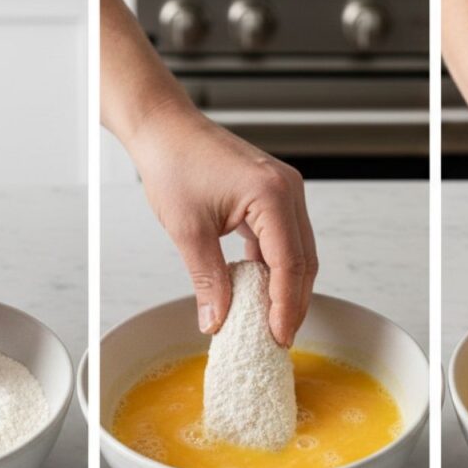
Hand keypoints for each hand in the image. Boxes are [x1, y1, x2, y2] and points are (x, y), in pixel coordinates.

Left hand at [129, 102, 317, 346]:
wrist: (164, 129)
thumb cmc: (174, 164)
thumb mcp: (188, 231)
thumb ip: (208, 279)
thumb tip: (216, 321)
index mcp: (272, 195)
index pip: (290, 263)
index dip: (285, 306)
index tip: (279, 337)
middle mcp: (287, 189)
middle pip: (304, 259)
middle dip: (293, 302)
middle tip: (280, 338)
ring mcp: (283, 189)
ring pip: (297, 250)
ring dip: (286, 286)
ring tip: (272, 321)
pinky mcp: (272, 193)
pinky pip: (282, 237)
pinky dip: (274, 266)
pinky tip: (260, 289)